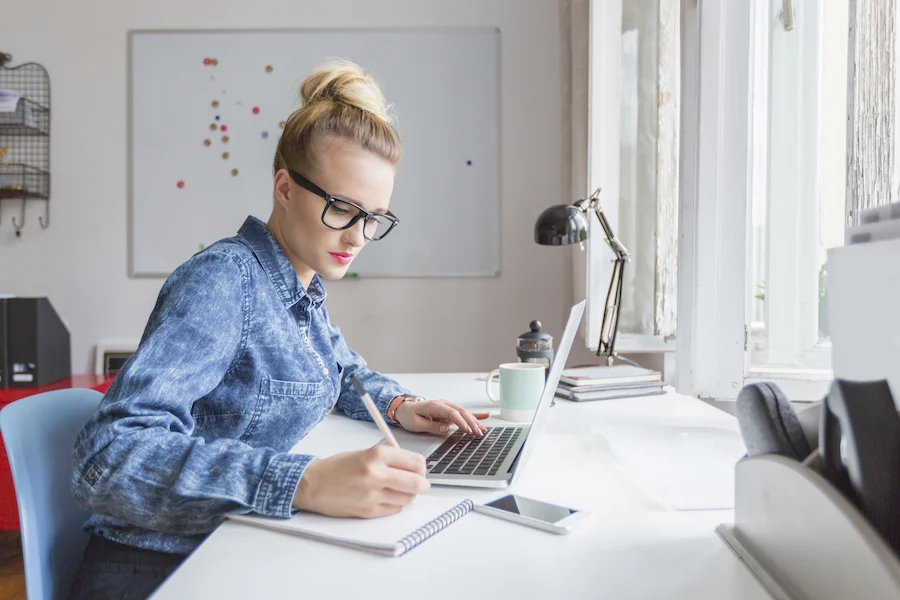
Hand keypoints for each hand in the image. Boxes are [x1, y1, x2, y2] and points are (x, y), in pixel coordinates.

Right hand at [292, 446, 429, 518]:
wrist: (312, 484)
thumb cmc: (337, 467)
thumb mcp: (365, 453)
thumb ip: (389, 459)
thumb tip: (414, 468)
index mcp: (377, 454)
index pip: (416, 462)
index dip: (421, 468)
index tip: (419, 470)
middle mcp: (376, 474)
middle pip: (418, 483)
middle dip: (422, 485)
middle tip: (420, 485)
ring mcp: (372, 494)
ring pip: (408, 499)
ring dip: (407, 496)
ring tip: (397, 490)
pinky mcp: (368, 511)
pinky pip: (394, 510)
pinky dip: (394, 505)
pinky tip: (385, 498)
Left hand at [395, 399, 489, 436]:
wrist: (404, 409)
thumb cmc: (408, 415)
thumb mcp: (416, 424)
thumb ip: (431, 426)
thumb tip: (446, 428)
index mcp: (435, 405)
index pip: (452, 413)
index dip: (461, 422)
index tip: (468, 430)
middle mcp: (443, 404)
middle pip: (461, 412)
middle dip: (471, 423)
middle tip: (478, 433)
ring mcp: (447, 407)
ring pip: (464, 413)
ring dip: (474, 421)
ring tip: (482, 430)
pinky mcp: (448, 412)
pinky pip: (463, 414)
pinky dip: (474, 415)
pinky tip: (485, 416)